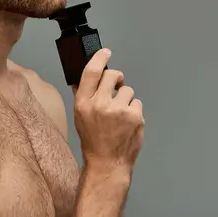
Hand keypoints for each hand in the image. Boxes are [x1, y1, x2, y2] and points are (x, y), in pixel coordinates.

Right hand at [72, 49, 144, 172]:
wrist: (107, 163)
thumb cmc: (93, 141)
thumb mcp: (80, 117)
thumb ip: (83, 96)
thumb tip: (81, 79)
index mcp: (84, 103)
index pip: (91, 72)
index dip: (99, 58)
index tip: (105, 53)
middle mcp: (100, 104)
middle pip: (113, 75)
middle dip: (117, 78)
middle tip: (116, 87)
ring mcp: (119, 110)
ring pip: (128, 89)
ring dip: (125, 98)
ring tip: (120, 114)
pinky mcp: (135, 116)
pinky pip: (137, 102)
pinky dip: (134, 110)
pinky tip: (127, 122)